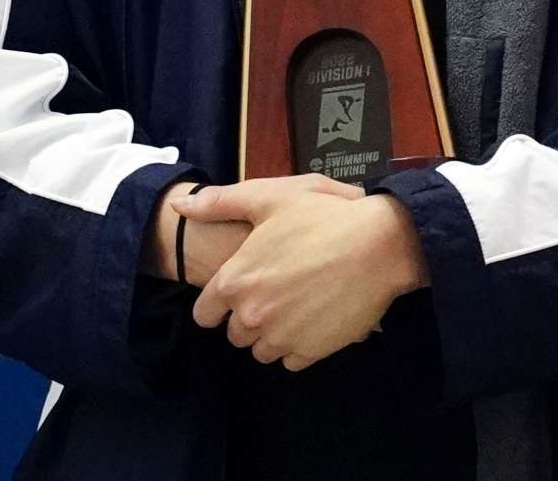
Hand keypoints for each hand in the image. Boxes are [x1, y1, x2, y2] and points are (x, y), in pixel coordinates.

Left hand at [170, 178, 427, 370]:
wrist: (377, 245)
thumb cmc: (321, 216)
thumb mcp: (269, 197)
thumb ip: (220, 203)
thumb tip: (181, 206)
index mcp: (236, 280)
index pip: (205, 313)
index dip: (219, 301)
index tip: (239, 288)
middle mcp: (252, 315)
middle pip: (235, 333)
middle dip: (248, 315)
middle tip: (275, 287)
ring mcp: (281, 337)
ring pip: (261, 349)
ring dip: (272, 332)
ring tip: (296, 301)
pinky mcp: (310, 352)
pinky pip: (290, 359)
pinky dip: (298, 343)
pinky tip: (314, 315)